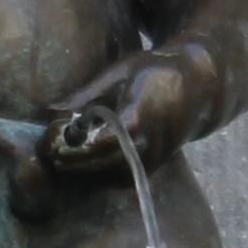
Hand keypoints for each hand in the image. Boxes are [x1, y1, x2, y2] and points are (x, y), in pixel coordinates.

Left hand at [42, 47, 210, 173]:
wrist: (199, 86)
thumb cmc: (153, 72)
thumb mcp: (118, 74)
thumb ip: (85, 96)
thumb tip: (49, 111)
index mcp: (141, 114)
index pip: (105, 141)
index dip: (79, 148)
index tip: (56, 145)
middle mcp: (152, 140)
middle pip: (108, 161)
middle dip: (78, 161)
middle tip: (54, 154)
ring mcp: (157, 154)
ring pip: (115, 173)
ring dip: (89, 168)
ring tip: (65, 157)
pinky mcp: (158, 163)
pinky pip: (126, 175)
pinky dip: (104, 170)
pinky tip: (88, 159)